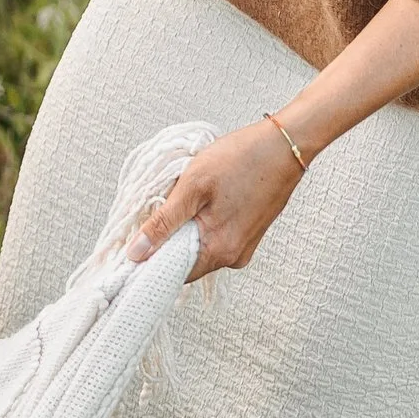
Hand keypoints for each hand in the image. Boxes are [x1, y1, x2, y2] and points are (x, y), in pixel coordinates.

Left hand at [126, 116, 305, 282]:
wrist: (285, 145)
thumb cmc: (243, 159)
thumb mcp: (193, 185)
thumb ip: (164, 222)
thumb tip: (137, 252)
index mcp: (219, 250)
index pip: (172, 273)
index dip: (150, 259)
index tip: (133, 244)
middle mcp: (233, 257)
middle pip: (185, 261)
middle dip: (166, 239)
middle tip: (156, 210)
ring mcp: (243, 247)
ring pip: (199, 247)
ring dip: (184, 229)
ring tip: (182, 198)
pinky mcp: (248, 235)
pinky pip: (214, 238)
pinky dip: (201, 223)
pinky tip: (200, 200)